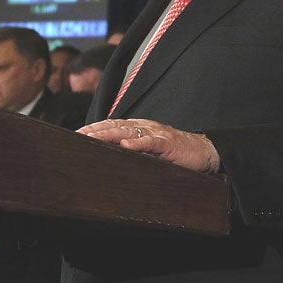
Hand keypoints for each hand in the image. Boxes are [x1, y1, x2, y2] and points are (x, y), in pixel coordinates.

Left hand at [79, 118, 219, 173]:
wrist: (205, 151)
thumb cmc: (177, 153)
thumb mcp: (151, 152)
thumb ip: (134, 151)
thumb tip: (112, 156)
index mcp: (141, 128)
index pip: (113, 125)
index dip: (95, 128)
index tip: (77, 133)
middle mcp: (146, 127)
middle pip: (116, 126)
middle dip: (95, 130)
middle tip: (77, 135)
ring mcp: (157, 134)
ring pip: (129, 132)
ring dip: (109, 134)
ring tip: (92, 138)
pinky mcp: (168, 143)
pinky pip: (151, 142)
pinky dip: (138, 143)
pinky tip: (126, 145)